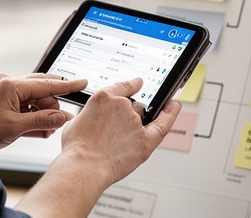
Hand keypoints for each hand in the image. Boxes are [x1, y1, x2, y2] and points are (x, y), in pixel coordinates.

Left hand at [0, 73, 86, 150]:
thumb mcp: (16, 128)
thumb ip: (42, 121)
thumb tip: (63, 117)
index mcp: (11, 85)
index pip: (46, 84)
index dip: (67, 85)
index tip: (83, 82)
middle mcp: (10, 84)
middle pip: (43, 91)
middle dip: (51, 108)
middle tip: (53, 126)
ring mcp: (7, 92)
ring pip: (36, 100)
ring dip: (43, 115)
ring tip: (42, 132)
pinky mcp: (6, 101)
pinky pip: (28, 106)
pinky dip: (34, 117)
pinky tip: (37, 131)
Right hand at [59, 77, 180, 184]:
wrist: (83, 167)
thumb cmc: (77, 149)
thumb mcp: (77, 120)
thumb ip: (93, 114)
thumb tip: (99, 118)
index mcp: (103, 97)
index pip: (124, 86)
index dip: (132, 86)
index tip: (138, 84)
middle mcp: (122, 105)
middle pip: (132, 105)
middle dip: (126, 116)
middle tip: (113, 132)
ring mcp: (134, 121)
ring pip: (142, 118)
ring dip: (136, 125)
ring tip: (119, 142)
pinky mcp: (144, 139)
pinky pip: (163, 123)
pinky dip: (170, 113)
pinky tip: (173, 106)